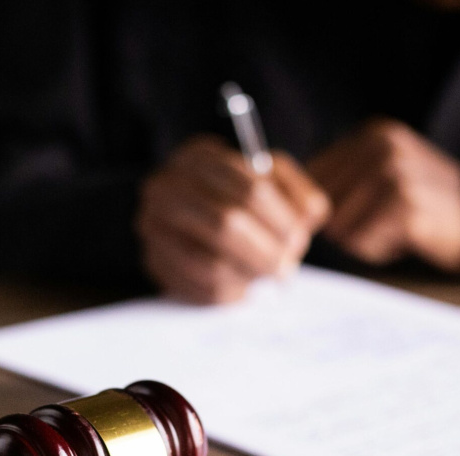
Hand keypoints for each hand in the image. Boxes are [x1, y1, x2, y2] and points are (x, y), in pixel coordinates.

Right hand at [137, 136, 328, 303]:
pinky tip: (244, 286)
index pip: (250, 189)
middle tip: (287, 268)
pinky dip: (230, 293)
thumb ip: (297, 192)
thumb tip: (306, 217)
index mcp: (198, 157)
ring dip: (249, 276)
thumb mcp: (272, 180)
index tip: (298, 239)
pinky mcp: (153, 261)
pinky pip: (198, 289)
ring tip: (266, 276)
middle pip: (227, 225)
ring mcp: (152, 225)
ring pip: (211, 263)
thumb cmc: (241, 196)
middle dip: (266, 252)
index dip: (281, 220)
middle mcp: (165, 187)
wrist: (191, 214)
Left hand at [308, 119, 459, 272]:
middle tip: (381, 224)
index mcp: (374, 134)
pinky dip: (378, 250)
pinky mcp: (406, 206)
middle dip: (344, 225)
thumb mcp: (386, 173)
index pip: (313, 175)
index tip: (355, 214)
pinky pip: (362, 242)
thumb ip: (343, 178)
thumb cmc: (424, 205)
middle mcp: (383, 146)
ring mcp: (396, 173)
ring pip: (340, 224)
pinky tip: (405, 239)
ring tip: (394, 230)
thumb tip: (287, 201)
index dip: (323, 206)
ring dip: (361, 239)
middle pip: (323, 202)